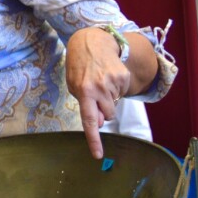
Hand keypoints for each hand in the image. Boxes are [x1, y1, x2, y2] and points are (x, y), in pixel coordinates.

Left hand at [65, 27, 131, 158]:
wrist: (92, 43)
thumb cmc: (79, 68)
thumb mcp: (74, 86)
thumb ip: (85, 105)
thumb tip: (98, 123)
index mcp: (83, 92)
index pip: (88, 121)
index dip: (93, 139)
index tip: (97, 155)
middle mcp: (99, 88)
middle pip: (107, 116)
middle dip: (102, 111)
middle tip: (95, 95)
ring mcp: (113, 82)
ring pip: (114, 106)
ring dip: (108, 99)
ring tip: (100, 82)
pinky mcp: (124, 77)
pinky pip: (121, 93)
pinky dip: (115, 89)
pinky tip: (107, 76)